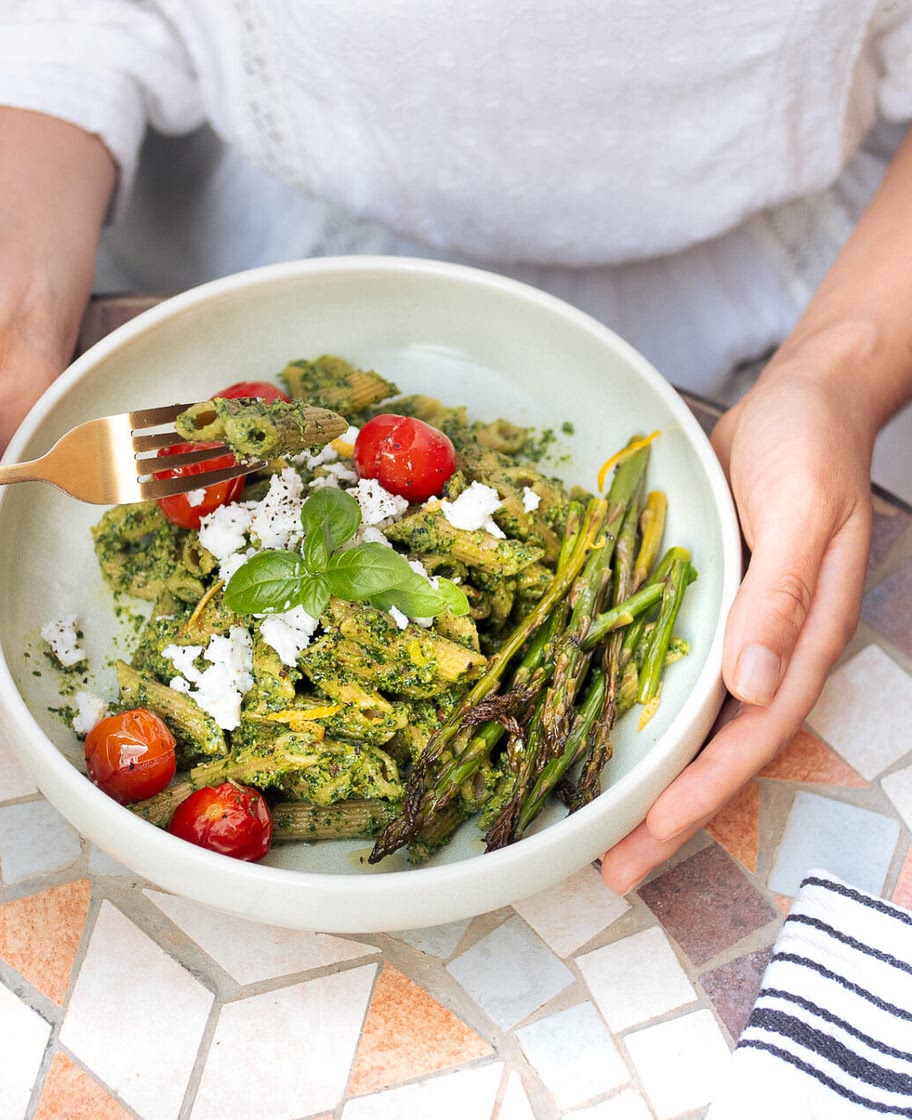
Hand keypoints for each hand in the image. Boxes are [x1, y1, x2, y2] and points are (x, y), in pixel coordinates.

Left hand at [600, 345, 874, 890]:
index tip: (649, 836)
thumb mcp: (801, 516)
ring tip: (599, 830)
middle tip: (611, 869)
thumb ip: (779, 599)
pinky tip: (606, 738)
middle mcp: (768, 651)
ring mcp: (738, 634)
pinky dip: (644, 716)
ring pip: (694, 724)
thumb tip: (754, 686)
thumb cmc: (808, 452)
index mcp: (800, 641)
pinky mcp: (708, 609)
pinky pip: (674, 675)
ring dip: (652, 779)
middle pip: (717, 751)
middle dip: (668, 814)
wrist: (800, 403)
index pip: (749, 737)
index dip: (701, 792)